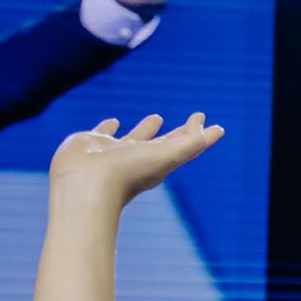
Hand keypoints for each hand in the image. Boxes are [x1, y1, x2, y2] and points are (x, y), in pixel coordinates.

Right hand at [49, 113, 223, 209]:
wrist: (85, 184)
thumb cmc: (128, 172)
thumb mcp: (168, 156)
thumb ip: (191, 142)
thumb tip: (209, 128)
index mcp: (160, 163)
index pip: (187, 147)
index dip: (201, 135)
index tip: (215, 125)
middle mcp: (139, 158)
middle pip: (166, 143)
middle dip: (180, 134)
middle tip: (192, 121)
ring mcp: (116, 152)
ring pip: (136, 137)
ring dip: (147, 128)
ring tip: (158, 117)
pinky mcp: (92, 143)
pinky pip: (103, 131)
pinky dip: (109, 126)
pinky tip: (113, 121)